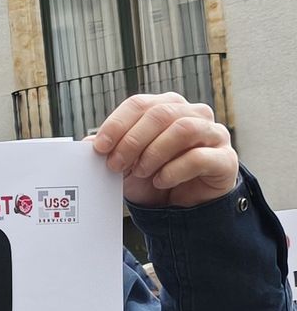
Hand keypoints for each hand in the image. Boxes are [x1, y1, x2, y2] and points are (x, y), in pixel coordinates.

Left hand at [91, 92, 237, 208]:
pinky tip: (161, 181)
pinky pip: (200, 157)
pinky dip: (174, 170)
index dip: (117, 124)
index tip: (99, 147)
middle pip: (161, 114)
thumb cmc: (152, 176)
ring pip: (184, 129)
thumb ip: (108, 150)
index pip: (139, 104)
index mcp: (166, 107)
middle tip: (116, 165)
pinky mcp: (225, 159)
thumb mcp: (124, 163)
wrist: (180, 206)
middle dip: (132, 141)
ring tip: (140, 172)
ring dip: (154, 152)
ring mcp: (214, 134)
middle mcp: (193, 114)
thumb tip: (85, 144)